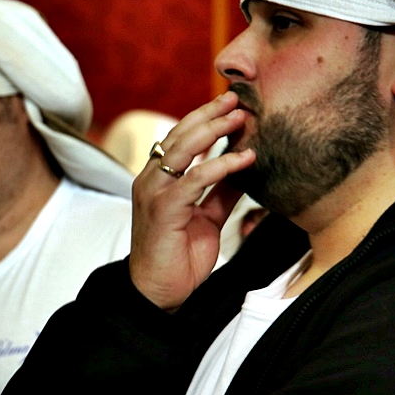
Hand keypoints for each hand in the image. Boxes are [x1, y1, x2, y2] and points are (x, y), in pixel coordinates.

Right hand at [128, 91, 255, 310]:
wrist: (159, 294)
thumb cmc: (179, 257)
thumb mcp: (207, 217)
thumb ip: (220, 191)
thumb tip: (242, 166)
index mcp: (158, 178)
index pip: (180, 137)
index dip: (205, 118)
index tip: (231, 105)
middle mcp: (151, 180)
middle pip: (180, 135)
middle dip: (210, 114)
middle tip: (237, 100)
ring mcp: (153, 193)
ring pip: (183, 149)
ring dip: (214, 130)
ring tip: (240, 118)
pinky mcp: (163, 210)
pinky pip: (194, 179)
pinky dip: (220, 165)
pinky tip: (243, 159)